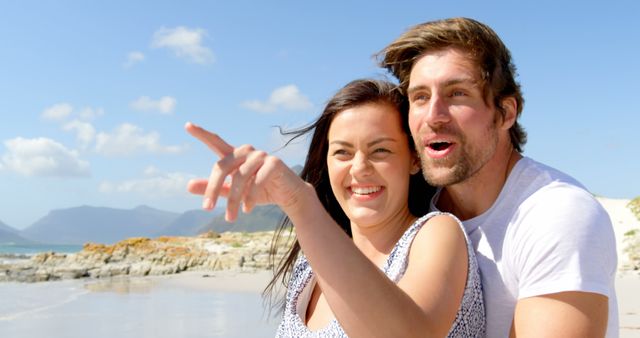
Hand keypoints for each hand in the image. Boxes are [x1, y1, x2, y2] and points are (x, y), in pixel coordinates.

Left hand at [185, 122, 307, 221]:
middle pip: (222, 166)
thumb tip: (187, 185)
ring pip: (239, 177)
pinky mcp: (274, 162)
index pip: (216, 142)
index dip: (202, 134)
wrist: (289, 196)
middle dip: (213, 188)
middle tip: (207, 208)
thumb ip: (213, 188)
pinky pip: (257, 181)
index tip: (187, 125)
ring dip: (234, 200)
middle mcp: (246, 152)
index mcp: (235, 156)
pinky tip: (248, 209)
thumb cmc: (260, 192)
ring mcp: (261, 155)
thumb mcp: (233, 192)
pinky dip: (250, 197)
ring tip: (231, 217)